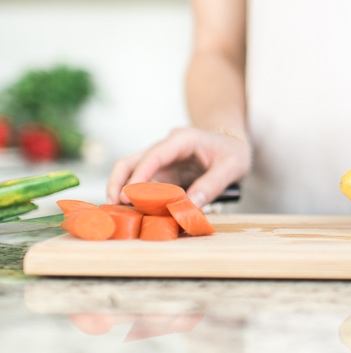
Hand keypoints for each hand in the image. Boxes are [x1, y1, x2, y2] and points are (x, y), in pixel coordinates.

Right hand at [106, 126, 251, 206]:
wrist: (232, 145)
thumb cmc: (233, 152)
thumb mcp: (233, 167)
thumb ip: (213, 184)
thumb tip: (190, 205)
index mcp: (182, 139)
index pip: (154, 155)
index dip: (139, 175)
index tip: (128, 195)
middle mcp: (166, 148)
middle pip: (131, 161)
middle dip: (118, 182)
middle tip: (115, 206)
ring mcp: (162, 162)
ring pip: (132, 173)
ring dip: (125, 192)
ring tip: (122, 213)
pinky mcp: (163, 174)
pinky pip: (145, 186)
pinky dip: (139, 198)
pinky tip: (138, 213)